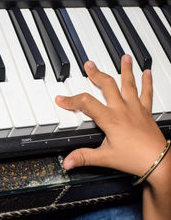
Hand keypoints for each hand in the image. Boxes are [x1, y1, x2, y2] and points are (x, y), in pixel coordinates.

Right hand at [56, 55, 165, 176]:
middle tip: (89, 65)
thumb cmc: (134, 159)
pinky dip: (147, 82)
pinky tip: (147, 72)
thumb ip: (83, 157)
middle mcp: (122, 110)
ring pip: (129, 84)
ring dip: (126, 69)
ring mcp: (136, 109)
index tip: (61, 98)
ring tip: (124, 57)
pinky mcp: (146, 112)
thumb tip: (67, 161)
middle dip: (96, 74)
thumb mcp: (105, 158)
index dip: (71, 100)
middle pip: (107, 86)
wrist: (159, 162)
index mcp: (110, 119)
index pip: (86, 103)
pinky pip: (146, 93)